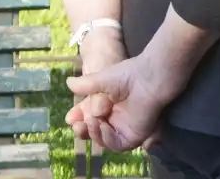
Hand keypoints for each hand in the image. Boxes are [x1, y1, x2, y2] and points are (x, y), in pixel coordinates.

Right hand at [67, 28, 127, 147]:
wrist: (150, 77)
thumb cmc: (129, 74)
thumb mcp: (100, 80)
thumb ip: (84, 85)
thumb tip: (68, 83)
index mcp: (104, 105)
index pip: (85, 117)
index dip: (76, 118)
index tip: (70, 116)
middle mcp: (112, 118)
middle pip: (91, 131)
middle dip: (81, 129)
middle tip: (76, 123)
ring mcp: (123, 128)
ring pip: (102, 140)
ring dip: (92, 133)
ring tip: (92, 121)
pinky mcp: (134, 135)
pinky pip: (116, 145)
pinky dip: (106, 138)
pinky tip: (102, 126)